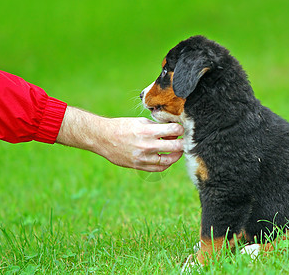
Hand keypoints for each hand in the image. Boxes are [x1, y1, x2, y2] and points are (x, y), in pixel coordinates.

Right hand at [56, 107, 183, 171]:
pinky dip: (166, 164)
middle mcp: (147, 146)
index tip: (182, 128)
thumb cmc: (122, 126)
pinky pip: (159, 168)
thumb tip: (172, 130)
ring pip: (169, 160)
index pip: (173, 130)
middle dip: (183, 143)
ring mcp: (143, 158)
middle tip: (185, 140)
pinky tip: (168, 158)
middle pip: (175, 147)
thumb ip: (157, 126)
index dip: (180, 128)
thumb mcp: (140, 121)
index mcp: (147, 131)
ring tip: (178, 150)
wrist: (103, 138)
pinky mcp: (139, 165)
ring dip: (176, 155)